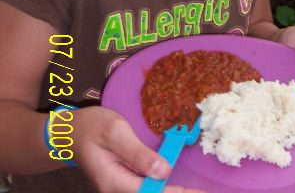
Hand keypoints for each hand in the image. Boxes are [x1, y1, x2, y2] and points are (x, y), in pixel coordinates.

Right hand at [71, 106, 205, 192]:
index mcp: (114, 181)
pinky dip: (163, 188)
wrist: (70, 132)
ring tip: (197, 190)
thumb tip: (163, 172)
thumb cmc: (91, 127)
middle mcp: (117, 189)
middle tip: (204, 192)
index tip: (198, 192)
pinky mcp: (124, 181)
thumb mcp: (115, 132)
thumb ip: (138, 153)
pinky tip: (179, 186)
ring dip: (171, 191)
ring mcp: (120, 187)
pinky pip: (146, 188)